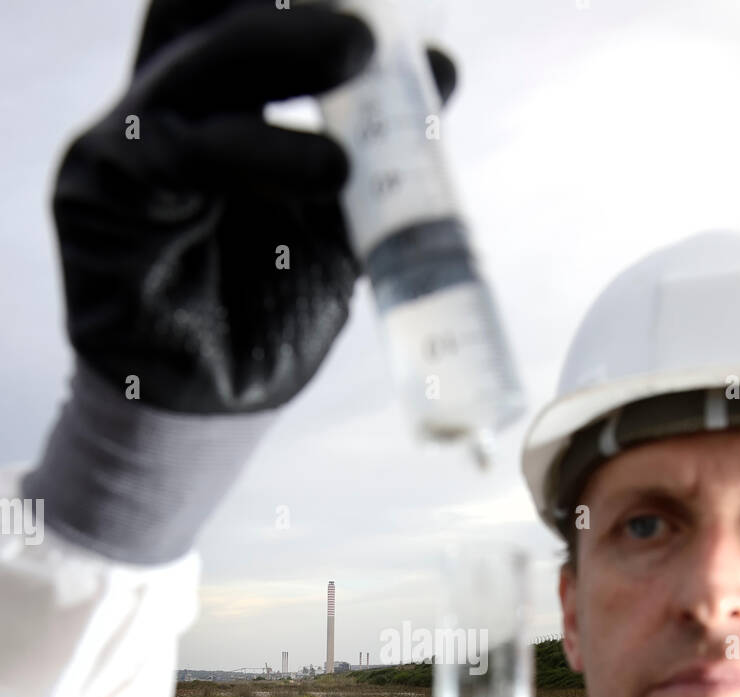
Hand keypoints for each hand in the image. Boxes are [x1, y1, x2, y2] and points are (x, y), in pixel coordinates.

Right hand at [53, 0, 457, 412]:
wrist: (213, 410)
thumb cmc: (266, 316)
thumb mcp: (336, 224)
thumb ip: (375, 154)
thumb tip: (439, 72)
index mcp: (215, 106)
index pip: (242, 15)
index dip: (301, 2)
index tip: (382, 17)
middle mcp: (162, 111)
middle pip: (209, 16)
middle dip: (287, 9)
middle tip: (368, 25)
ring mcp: (122, 146)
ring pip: (194, 67)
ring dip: (279, 50)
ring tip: (358, 58)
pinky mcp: (96, 193)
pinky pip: (177, 151)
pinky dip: (258, 152)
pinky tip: (327, 168)